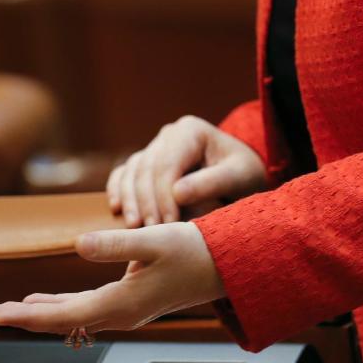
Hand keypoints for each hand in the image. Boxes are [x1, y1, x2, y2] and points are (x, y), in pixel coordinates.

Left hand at [0, 223, 223, 334]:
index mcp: (122, 304)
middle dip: (26, 317)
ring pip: (76, 317)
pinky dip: (67, 306)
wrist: (227, 265)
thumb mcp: (155, 240)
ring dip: (45, 312)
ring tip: (18, 307)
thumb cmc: (196, 252)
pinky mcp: (135, 302)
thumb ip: (115, 243)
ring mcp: (129, 310)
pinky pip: (91, 310)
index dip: (25, 316)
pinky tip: (56, 300)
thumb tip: (78, 245)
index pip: (62, 317)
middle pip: (63, 322)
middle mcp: (122, 313)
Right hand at [107, 115, 266, 227]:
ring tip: (134, 227)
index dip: (163, 195)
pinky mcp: (147, 162)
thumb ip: (211, 183)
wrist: (242, 172)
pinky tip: (118, 209)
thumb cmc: (244, 173)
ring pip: (132, 171)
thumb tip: (177, 194)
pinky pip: (125, 174)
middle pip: (146, 169)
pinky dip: (119, 190)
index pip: (168, 164)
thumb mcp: (238, 177)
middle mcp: (169, 135)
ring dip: (130, 200)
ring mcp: (155, 147)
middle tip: (150, 231)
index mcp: (190, 131)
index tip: (168, 223)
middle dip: (147, 202)